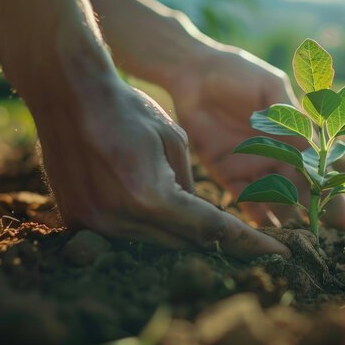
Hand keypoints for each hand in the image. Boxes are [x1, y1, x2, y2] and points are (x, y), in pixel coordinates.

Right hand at [40, 80, 290, 259]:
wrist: (68, 93)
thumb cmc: (127, 107)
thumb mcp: (174, 139)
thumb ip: (189, 184)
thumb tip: (198, 215)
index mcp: (153, 195)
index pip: (212, 228)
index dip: (248, 242)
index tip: (276, 251)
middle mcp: (123, 217)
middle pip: (184, 244)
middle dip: (218, 243)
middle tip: (249, 242)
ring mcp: (97, 222)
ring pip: (154, 244)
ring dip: (181, 237)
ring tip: (206, 229)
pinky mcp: (78, 219)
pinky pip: (124, 235)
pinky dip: (148, 229)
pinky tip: (162, 217)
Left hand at [168, 45, 344, 228]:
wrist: (194, 74)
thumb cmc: (238, 74)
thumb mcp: (270, 90)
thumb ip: (289, 116)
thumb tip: (314, 147)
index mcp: (293, 135)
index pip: (317, 169)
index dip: (330, 194)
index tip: (340, 220)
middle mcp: (277, 155)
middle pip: (298, 191)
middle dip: (309, 216)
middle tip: (315, 243)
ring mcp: (252, 166)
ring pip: (274, 200)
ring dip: (284, 220)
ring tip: (292, 245)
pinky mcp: (226, 173)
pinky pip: (243, 199)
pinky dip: (254, 216)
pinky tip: (262, 235)